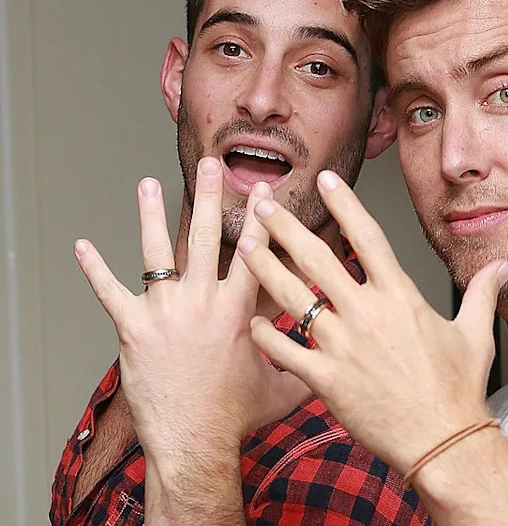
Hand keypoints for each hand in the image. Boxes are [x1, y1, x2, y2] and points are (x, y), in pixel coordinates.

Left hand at [73, 158, 309, 463]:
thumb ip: (301, 361)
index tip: (263, 189)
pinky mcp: (134, 329)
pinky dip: (95, 269)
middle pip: (205, 236)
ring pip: (156, 251)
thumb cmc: (237, 416)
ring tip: (147, 184)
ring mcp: (165, 312)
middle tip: (210, 165)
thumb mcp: (282, 386)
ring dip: (151, 214)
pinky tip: (82, 246)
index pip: (255, 252)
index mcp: (239, 310)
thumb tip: (325, 352)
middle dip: (209, 195)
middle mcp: (202, 302)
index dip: (262, 218)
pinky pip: (109, 293)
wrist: (194, 442)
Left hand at [242, 170, 507, 474]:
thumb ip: (482, 293)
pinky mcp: (327, 380)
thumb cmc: (458, 390)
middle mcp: (367, 314)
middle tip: (262, 204)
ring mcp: (344, 346)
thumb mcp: (475, 334)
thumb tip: (501, 267)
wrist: (443, 441)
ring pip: (294, 297)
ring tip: (244, 246)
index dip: (343, 203)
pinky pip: (287, 351)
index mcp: (400, 297)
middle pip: (318, 258)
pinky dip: (267, 335)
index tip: (325, 180)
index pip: (367, 236)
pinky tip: (253, 321)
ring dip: (265, 268)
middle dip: (285, 226)